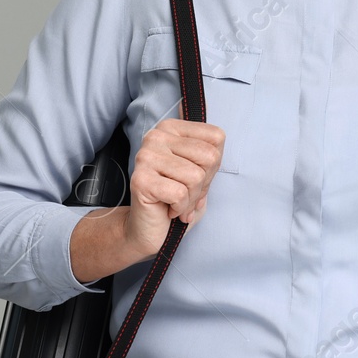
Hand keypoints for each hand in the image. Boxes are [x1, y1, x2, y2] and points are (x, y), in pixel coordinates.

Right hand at [124, 117, 224, 256]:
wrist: (149, 229)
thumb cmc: (177, 200)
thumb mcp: (202, 173)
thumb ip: (210, 156)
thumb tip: (215, 153)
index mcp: (171, 128)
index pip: (216, 138)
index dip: (214, 166)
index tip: (196, 179)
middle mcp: (156, 136)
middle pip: (209, 156)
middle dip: (204, 184)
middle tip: (186, 194)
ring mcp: (146, 156)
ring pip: (196, 176)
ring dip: (191, 198)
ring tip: (177, 202)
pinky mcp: (141, 179)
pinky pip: (180, 193)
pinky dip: (180, 208)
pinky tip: (169, 209)